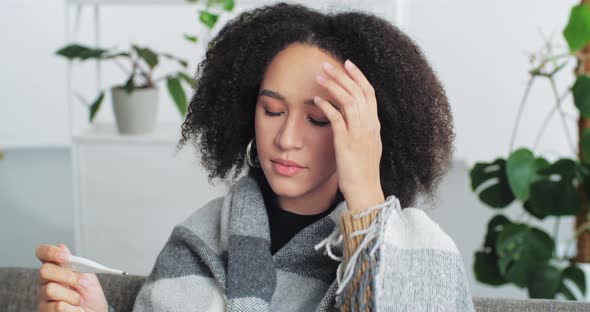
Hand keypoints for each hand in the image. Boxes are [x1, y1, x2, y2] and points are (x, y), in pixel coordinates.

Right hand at [36, 243, 108, 311]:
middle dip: (67, 276)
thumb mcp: (88, 276)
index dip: (50, 252)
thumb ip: (75, 264)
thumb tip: (61, 246)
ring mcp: (44, 296)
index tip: (66, 256)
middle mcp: (46, 280)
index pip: (43, 253)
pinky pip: (57, 306)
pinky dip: (72, 308)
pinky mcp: (45, 310)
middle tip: (81, 283)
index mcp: (57, 268)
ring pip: (50, 289)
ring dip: (72, 295)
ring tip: (79, 300)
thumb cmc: (90, 294)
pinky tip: (74, 308)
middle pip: (44, 270)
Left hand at [314, 59, 384, 211]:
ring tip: (319, 76)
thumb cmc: (363, 172)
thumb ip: (363, 130)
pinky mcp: (346, 142)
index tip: (347, 64)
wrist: (365, 190)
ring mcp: (358, 133)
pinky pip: (336, 118)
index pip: (369, 93)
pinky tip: (316, 99)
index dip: (359, 76)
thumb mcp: (367, 146)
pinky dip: (326, 106)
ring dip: (333, 86)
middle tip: (327, 64)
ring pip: (348, 100)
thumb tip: (356, 117)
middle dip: (342, 75)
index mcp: (374, 125)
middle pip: (358, 91)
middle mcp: (369, 126)